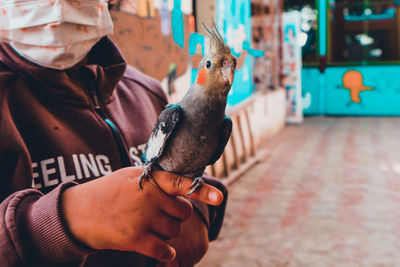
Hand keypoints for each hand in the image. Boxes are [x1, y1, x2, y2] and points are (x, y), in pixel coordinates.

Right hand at [61, 167, 222, 261]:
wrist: (79, 212)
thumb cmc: (110, 192)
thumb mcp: (132, 176)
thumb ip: (157, 180)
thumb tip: (182, 185)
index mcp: (150, 180)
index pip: (181, 183)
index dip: (202, 190)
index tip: (219, 197)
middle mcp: (149, 198)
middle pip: (184, 213)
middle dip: (176, 215)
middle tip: (159, 213)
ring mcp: (143, 219)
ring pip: (175, 231)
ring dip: (166, 232)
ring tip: (147, 225)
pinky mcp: (136, 239)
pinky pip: (166, 250)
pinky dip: (165, 251)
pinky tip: (155, 246)